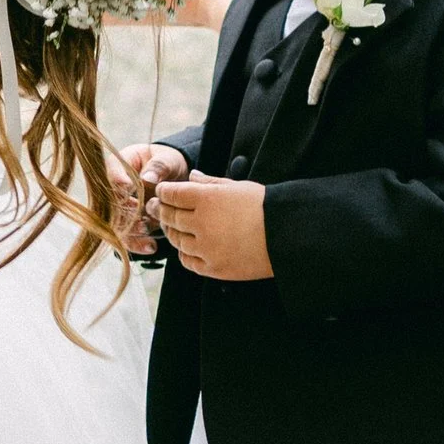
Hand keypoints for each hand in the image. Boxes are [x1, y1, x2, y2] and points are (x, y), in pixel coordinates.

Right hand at [111, 141, 188, 251]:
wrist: (175, 176)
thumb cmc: (169, 162)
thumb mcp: (167, 159)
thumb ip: (158, 166)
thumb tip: (147, 178)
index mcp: (118, 164)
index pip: (111, 174)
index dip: (118, 183)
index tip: (129, 189)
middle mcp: (113, 187)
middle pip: (110, 203)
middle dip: (125, 212)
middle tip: (141, 217)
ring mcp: (119, 207)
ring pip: (116, 223)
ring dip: (131, 231)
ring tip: (149, 234)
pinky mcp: (128, 223)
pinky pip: (127, 237)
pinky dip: (138, 243)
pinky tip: (151, 246)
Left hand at [150, 171, 273, 282]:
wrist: (286, 236)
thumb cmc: (264, 206)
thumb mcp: (237, 186)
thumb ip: (209, 182)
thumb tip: (191, 175)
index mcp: (207, 199)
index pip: (172, 194)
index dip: (164, 192)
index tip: (162, 192)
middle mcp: (202, 224)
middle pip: (170, 216)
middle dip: (161, 210)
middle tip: (156, 208)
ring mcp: (207, 248)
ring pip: (176, 240)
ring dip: (171, 231)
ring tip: (172, 226)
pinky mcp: (214, 268)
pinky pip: (188, 261)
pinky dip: (184, 253)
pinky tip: (186, 246)